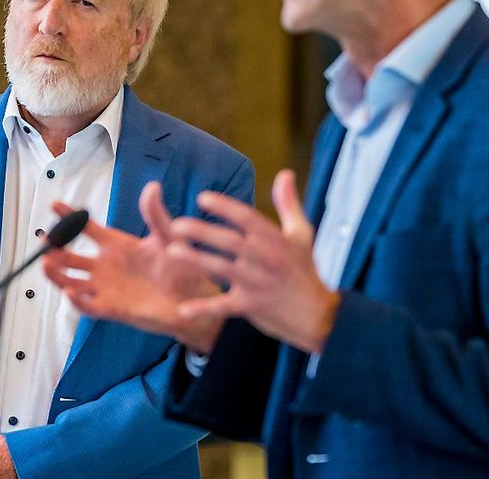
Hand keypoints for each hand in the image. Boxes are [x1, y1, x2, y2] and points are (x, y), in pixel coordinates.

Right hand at [42, 182, 223, 352]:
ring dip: (57, 274)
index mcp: (116, 245)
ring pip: (72, 281)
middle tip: (46, 240)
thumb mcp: (167, 237)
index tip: (54, 205)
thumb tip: (152, 187)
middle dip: (55, 249)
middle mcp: (106, 266)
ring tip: (47, 263)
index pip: (86, 228)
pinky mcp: (112, 308)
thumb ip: (156, 214)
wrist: (193, 298)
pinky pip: (88, 306)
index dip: (69, 217)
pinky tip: (70, 292)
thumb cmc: (181, 267)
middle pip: (71, 257)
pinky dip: (77, 301)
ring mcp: (107, 287)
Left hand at [168, 169, 339, 353]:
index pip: (248, 218)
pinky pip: (224, 307)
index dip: (225, 208)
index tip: (202, 198)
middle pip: (232, 243)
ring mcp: (258, 285)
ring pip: (224, 270)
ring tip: (171, 251)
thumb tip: (285, 173)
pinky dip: (204, 309)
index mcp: (277, 240)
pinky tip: (182, 310)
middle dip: (203, 232)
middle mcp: (267, 260)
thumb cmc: (304, 270)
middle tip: (176, 224)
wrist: (316, 315)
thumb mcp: (301, 234)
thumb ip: (289, 204)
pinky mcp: (251, 307)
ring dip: (197, 261)